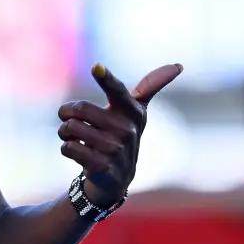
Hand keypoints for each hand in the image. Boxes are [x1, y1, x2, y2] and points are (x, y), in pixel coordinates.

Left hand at [57, 63, 183, 207]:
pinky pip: (69, 147)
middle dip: (67, 113)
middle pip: (80, 108)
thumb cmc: (121, 134)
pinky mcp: (101, 166)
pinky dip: (66, 148)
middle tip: (70, 119)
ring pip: (70, 128)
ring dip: (64, 132)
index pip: (117, 91)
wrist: (116, 177)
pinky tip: (78, 153)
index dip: (106, 79)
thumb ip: (150, 86)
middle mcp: (126, 130)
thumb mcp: (135, 111)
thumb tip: (179, 66)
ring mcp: (115, 149)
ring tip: (75, 138)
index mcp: (133, 111)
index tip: (96, 67)